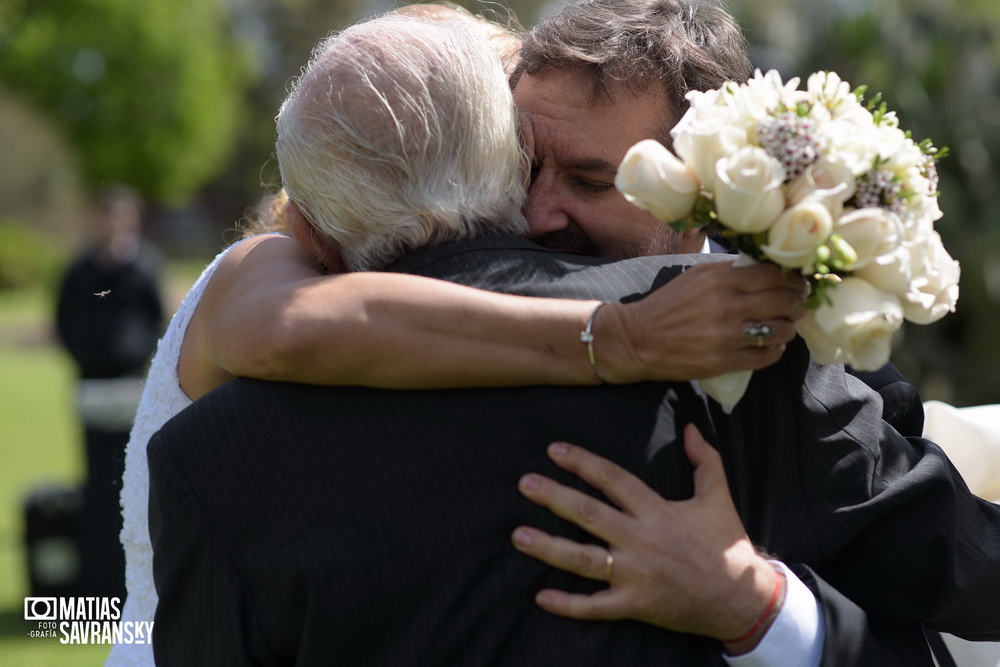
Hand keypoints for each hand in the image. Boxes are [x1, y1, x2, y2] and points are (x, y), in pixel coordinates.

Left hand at [511, 424, 781, 650]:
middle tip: (525, 484)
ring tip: (518, 535)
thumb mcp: (718, 497)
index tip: (554, 450)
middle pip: (589, 514)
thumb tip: (691, 427)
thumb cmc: (727, 545)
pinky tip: (541, 597)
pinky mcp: (635, 604)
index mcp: (657, 511)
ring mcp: (636, 574)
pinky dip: (569, 604)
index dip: (583, 463)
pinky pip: (596, 606)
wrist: (742, 598)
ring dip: (549, 547)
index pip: (613, 480)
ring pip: (584, 560)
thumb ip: (704, 460)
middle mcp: (642, 540)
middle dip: (554, 497)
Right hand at [602, 261, 806, 381]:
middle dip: (797, 302)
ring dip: (789, 327)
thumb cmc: (668, 304)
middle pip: (783, 302)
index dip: (792, 279)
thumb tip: (765, 267)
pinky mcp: (724, 361)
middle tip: (798, 303)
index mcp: (720, 281)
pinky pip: (766, 356)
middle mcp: (728, 307)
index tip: (798, 283)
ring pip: (780, 330)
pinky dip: (776, 349)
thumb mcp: (695, 277)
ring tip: (786, 325)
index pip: (773, 275)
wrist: (639, 339)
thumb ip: (729, 271)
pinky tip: (772, 344)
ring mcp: (727, 337)